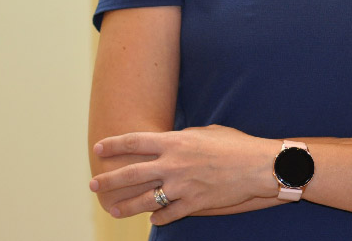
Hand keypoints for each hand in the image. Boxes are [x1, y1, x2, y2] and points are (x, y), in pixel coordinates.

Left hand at [89, 125, 278, 224]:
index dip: (114, 144)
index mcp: (175, 142)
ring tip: (114, 210)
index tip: (99, 148)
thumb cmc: (235, 144)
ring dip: (126, 206)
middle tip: (93, 185)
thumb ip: (183, 138)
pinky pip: (168, 214)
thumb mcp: (206, 132)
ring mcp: (182, 186)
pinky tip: (152, 218)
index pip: (135, 142)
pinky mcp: (194, 204)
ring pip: (144, 200)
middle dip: (108, 180)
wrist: (258, 166)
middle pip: (131, 173)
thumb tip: (171, 142)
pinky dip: (158, 217)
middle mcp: (173, 164)